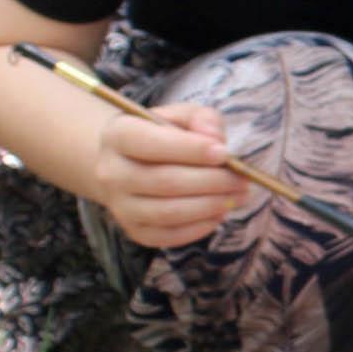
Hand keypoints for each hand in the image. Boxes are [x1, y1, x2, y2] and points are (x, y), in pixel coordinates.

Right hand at [91, 98, 253, 249]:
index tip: (225, 153)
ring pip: (168, 212)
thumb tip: (215, 139)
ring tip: (237, 196)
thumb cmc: (162, 136)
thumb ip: (201, 119)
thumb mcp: (180, 116)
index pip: (151, 143)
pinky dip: (199, 227)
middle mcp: (111, 172)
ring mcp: (120, 206)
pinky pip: (169, 235)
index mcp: (118, 135)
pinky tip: (219, 213)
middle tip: (241, 180)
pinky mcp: (134, 231)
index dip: (191, 149)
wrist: (129, 165)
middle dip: (211, 181)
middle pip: (164, 181)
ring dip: (210, 206)